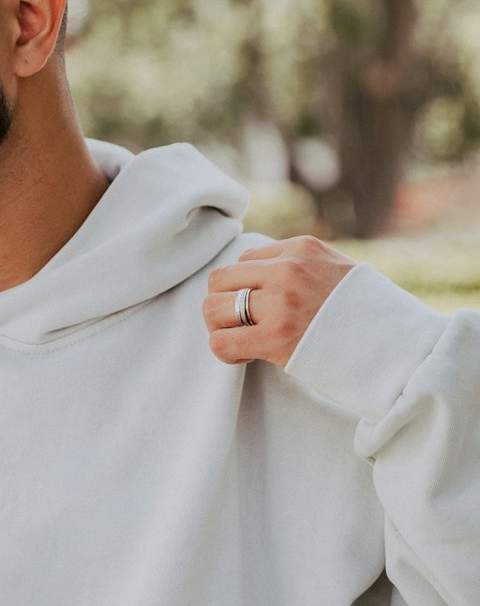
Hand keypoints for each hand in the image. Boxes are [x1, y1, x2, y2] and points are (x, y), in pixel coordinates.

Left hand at [203, 235, 357, 366]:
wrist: (394, 343)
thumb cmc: (363, 312)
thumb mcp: (334, 268)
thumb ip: (299, 265)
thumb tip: (257, 271)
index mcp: (301, 248)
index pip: (245, 261)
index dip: (245, 287)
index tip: (260, 308)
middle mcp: (287, 270)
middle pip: (219, 278)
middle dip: (222, 304)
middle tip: (239, 325)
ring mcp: (281, 302)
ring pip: (212, 307)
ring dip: (219, 327)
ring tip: (240, 340)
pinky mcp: (277, 336)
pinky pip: (222, 342)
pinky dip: (225, 352)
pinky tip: (246, 357)